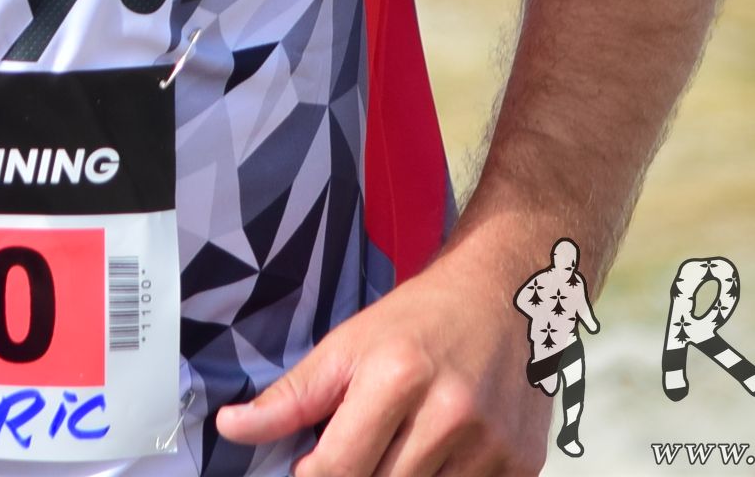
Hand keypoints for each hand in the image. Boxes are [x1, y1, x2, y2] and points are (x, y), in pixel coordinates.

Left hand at [214, 248, 547, 475]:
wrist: (508, 296)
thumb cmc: (419, 320)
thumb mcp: (348, 344)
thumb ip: (292, 396)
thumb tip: (231, 428)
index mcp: (397, 377)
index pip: (337, 468)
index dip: (313, 475)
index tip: (310, 466)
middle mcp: (450, 415)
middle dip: (359, 476)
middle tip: (359, 450)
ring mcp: (492, 445)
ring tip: (398, 448)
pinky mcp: (523, 465)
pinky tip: (438, 455)